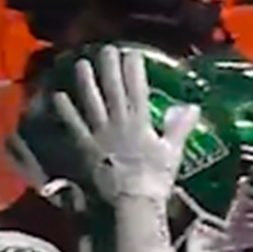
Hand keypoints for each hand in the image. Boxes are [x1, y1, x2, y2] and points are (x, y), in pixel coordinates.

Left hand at [53, 44, 200, 204]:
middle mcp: (119, 123)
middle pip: (114, 90)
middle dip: (110, 67)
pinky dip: (66, 111)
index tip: (131, 53)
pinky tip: (59, 96)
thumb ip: (180, 127)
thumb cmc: (155, 179)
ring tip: (81, 63)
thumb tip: (193, 107)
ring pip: (92, 102)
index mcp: (141, 123)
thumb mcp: (172, 152)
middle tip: (105, 48)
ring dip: (86, 82)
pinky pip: (74, 125)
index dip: (134, 69)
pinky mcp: (86, 148)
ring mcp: (101, 134)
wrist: (133, 202)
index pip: (138, 89)